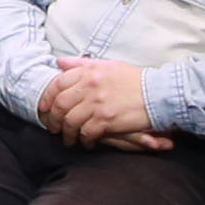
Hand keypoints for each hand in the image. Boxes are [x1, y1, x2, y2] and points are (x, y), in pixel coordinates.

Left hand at [39, 59, 155, 147]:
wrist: (160, 93)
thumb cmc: (135, 80)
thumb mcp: (108, 66)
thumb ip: (82, 64)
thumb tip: (59, 62)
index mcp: (89, 72)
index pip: (57, 84)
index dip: (47, 98)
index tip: (44, 108)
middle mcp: (90, 86)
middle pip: (60, 104)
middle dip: (53, 119)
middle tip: (53, 127)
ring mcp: (97, 103)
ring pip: (70, 121)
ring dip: (67, 133)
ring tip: (68, 139)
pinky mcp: (107, 119)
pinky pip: (86, 132)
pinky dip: (84, 140)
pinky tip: (86, 143)